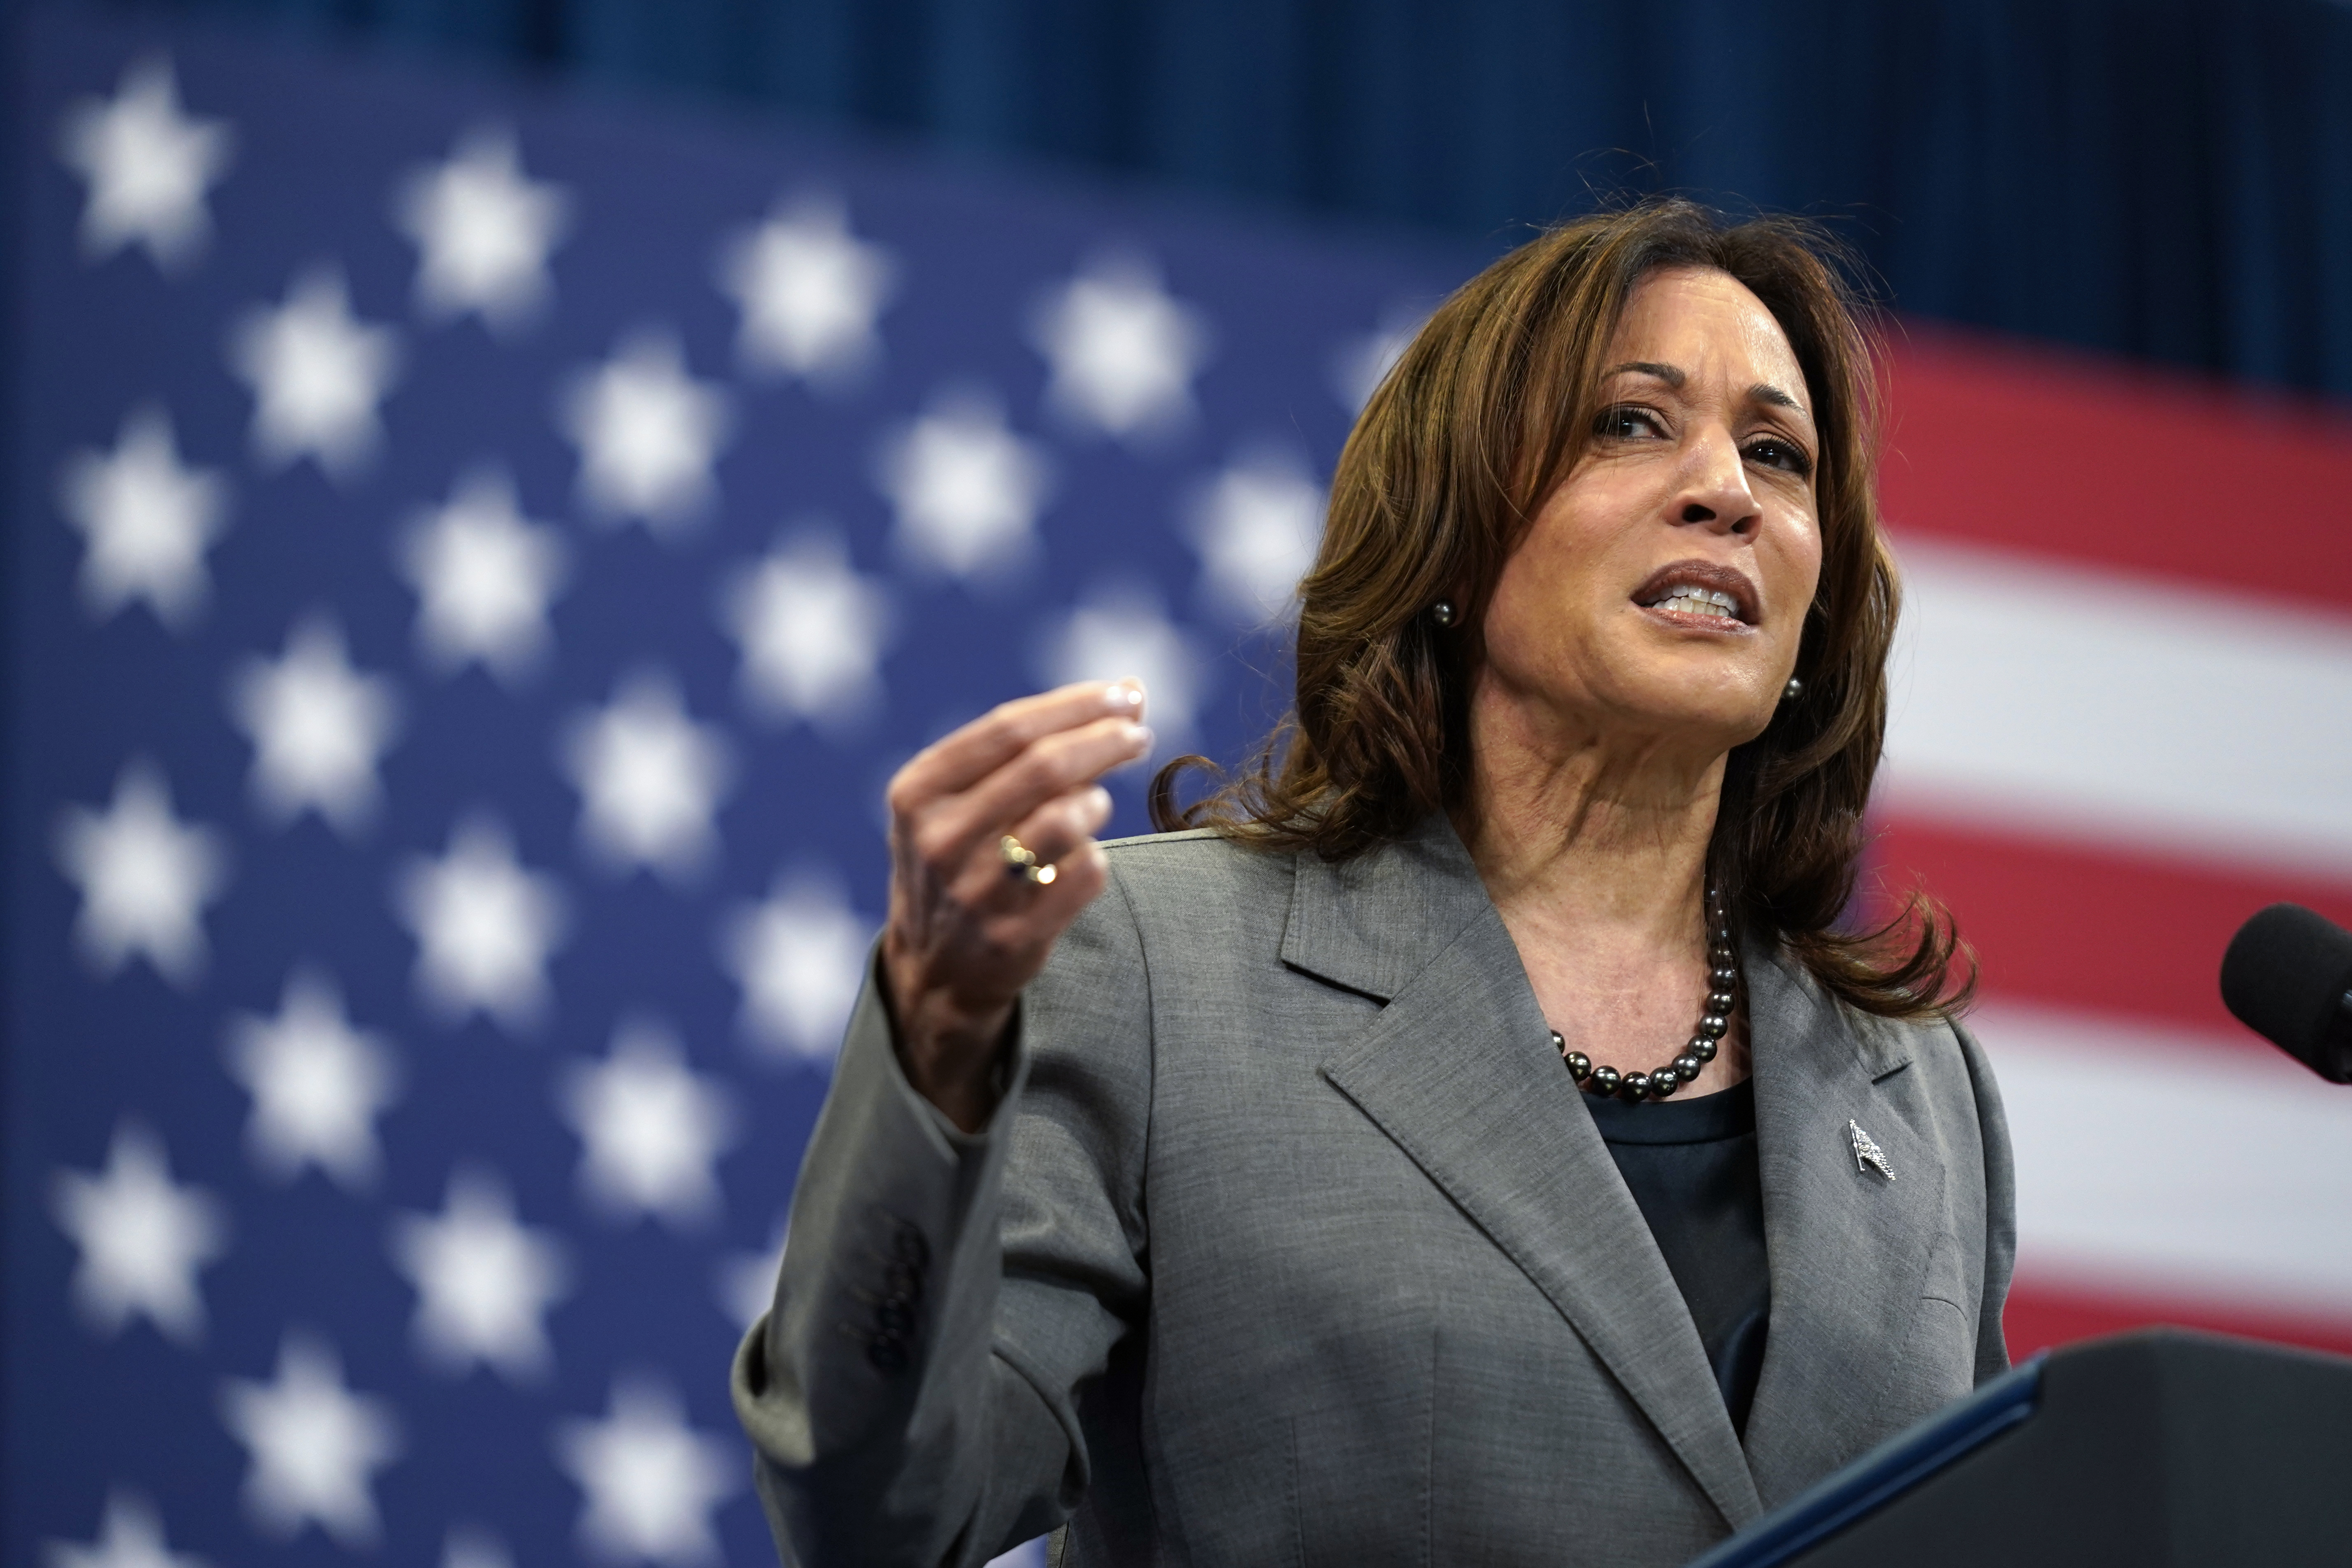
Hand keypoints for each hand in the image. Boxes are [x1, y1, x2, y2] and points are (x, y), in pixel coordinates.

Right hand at [881, 680, 1151, 1131]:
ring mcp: (975, 893)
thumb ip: (1024, 750)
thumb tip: (1128, 693)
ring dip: (1097, 802)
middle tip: (1139, 733)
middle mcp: (940, 841)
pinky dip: (1096, 857)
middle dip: (1105, 739)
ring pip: (1067, 820)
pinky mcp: (1014, 938)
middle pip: (1044, 766)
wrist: (937, 971)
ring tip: (1097, 804)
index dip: (1077, 704)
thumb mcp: (959, 802)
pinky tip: (1085, 857)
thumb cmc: (962, 860)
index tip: (1126, 693)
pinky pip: (1086, 874)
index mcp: (919, 793)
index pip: (1010, 728)